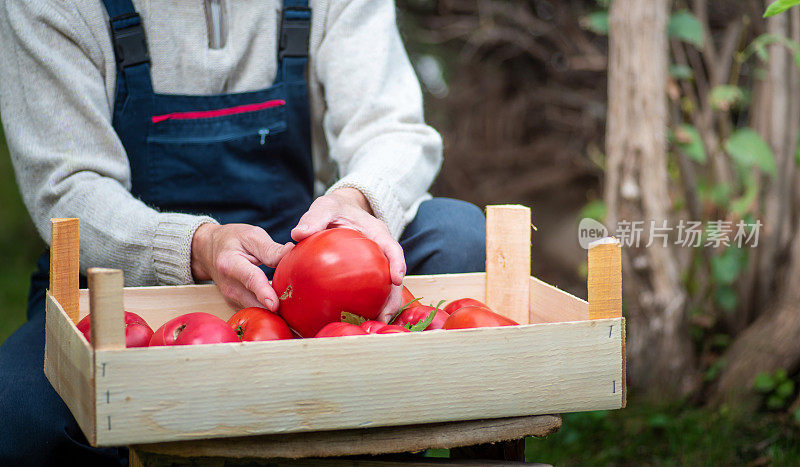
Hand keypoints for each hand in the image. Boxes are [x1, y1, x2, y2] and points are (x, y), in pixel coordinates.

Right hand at [191, 223, 292, 311]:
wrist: (208, 250)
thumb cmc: (232, 240)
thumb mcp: (251, 236)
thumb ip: (271, 249)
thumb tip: (292, 253)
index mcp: (231, 264)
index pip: (250, 279)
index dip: (263, 292)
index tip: (274, 304)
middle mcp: (229, 286)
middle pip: (254, 302)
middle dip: (277, 308)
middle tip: (300, 306)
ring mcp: (231, 299)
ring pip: (257, 310)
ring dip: (276, 312)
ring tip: (297, 308)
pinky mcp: (236, 305)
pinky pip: (256, 311)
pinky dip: (270, 311)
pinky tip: (286, 306)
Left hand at [291, 188, 405, 320]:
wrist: (339, 211)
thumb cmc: (333, 208)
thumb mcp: (324, 207)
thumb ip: (314, 218)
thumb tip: (299, 233)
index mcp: (377, 233)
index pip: (392, 248)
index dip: (398, 263)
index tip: (397, 279)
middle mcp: (381, 251)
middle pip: (395, 275)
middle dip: (394, 297)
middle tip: (385, 316)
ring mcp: (377, 264)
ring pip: (386, 287)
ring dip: (384, 306)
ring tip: (375, 324)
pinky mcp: (368, 274)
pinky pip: (371, 290)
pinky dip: (369, 305)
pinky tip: (357, 319)